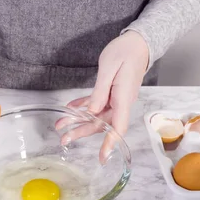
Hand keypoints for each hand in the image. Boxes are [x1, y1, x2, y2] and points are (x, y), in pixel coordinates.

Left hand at [57, 31, 148, 157]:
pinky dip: (84, 107)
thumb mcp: (109, 68)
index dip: (110, 143)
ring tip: (61, 124)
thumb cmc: (125, 52)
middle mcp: (121, 102)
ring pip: (97, 115)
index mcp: (123, 98)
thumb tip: (92, 111)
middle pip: (102, 123)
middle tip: (64, 138)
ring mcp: (117, 99)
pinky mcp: (113, 93)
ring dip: (79, 120)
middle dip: (82, 132)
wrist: (138, 43)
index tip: (102, 157)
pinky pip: (97, 104)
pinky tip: (71, 109)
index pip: (118, 126)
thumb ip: (99, 91)